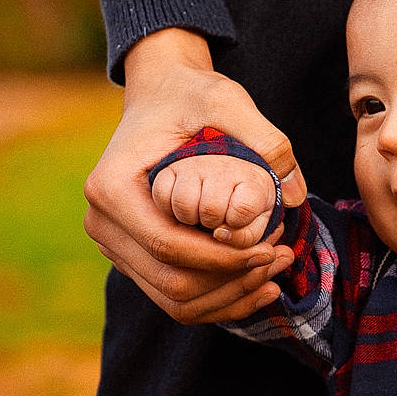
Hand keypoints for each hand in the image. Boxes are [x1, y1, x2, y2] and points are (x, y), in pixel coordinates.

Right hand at [84, 28, 304, 324]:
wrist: (161, 96)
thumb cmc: (190, 95)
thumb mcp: (228, 101)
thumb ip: (266, 139)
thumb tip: (295, 196)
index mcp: (111, 188)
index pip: (170, 247)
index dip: (225, 260)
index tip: (271, 249)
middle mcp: (101, 223)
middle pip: (171, 284)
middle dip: (231, 283)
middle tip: (279, 259)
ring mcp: (113, 245)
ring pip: (174, 300)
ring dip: (228, 298)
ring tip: (273, 274)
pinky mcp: (131, 258)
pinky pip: (174, 297)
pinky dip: (217, 299)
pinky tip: (257, 283)